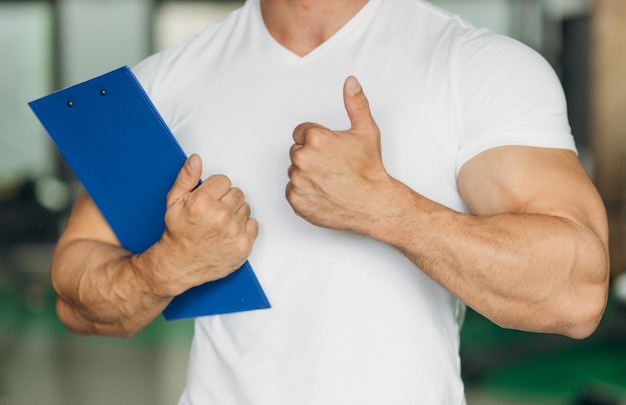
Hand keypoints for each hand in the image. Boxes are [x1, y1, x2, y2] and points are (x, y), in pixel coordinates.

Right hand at [147, 154, 257, 295]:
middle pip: (237, 193)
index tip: (209, 199)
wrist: (180, 264)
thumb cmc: (178, 234)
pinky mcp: (244, 244)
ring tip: (220, 224)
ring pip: (246, 208)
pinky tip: (229, 233)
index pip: (224, 180)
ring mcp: (234, 231)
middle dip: (226, 200)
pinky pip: (253, 224)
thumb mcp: (174, 202)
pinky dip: (244, 228)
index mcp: (203, 202)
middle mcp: (221, 216)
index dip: (215, 189)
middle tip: (214, 213)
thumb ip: (186, 178)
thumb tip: (195, 160)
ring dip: (235, 214)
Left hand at [286, 76, 391, 232]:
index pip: (301, 133)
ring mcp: (297, 181)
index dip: (317, 141)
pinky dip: (304, 193)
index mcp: (315, 139)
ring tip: (330, 180)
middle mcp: (302, 159)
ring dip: (307, 175)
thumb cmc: (370, 170)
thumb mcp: (366, 131)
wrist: (373, 204)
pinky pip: (292, 191)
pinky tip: (323, 193)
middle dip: (311, 157)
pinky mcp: (296, 200)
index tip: (330, 151)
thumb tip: (351, 83)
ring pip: (295, 172)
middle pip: (297, 152)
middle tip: (333, 166)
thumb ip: (355, 103)